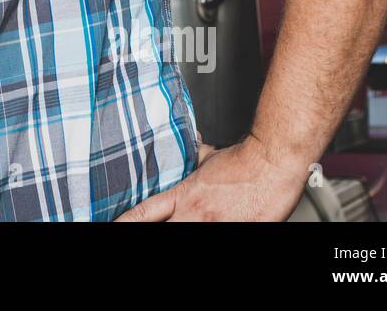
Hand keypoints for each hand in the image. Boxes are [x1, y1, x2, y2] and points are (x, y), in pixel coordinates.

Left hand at [115, 133, 307, 220]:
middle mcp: (196, 215)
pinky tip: (217, 226)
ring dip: (182, 231)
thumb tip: (185, 147)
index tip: (113, 224)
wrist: (274, 161)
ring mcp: (218, 227)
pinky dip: (215, 233)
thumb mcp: (208, 158)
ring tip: (189, 225)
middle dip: (150, 232)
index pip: (144, 213)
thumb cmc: (244, 160)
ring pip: (187, 235)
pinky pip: (221, 238)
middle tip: (140, 231)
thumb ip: (191, 158)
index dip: (126, 222)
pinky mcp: (241, 233)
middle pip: (161, 230)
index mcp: (185, 196)